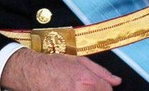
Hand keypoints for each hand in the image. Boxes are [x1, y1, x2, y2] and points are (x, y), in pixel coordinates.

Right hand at [1, 48, 121, 90]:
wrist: (31, 72)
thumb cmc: (53, 64)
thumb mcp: (78, 60)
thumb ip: (100, 71)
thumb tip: (116, 81)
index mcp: (87, 81)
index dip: (104, 88)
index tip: (98, 86)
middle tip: (83, 86)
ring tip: (74, 86)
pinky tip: (68, 89)